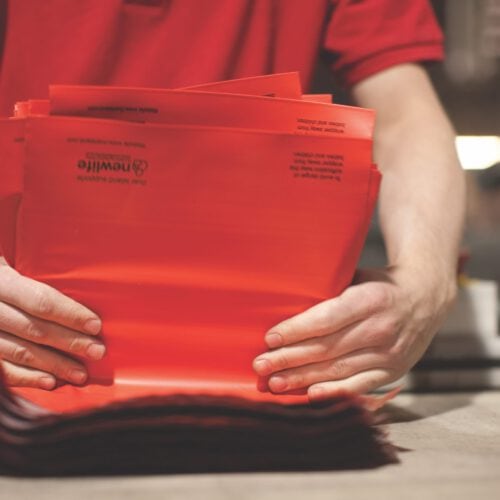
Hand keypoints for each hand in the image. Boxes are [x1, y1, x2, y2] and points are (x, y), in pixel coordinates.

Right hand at [0, 257, 104, 389]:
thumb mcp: (13, 266)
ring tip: (81, 374)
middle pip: (34, 328)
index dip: (70, 314)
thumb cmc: (6, 278)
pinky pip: (3, 370)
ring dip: (54, 365)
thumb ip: (40, 278)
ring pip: (20, 351)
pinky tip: (51, 382)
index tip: (96, 325)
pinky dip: (27, 378)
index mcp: (1, 280)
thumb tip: (84, 292)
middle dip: (70, 342)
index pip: (40, 300)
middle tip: (98, 351)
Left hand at [253, 266, 455, 400]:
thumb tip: (285, 302)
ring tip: (274, 383)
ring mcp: (389, 354)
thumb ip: (329, 291)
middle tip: (261, 365)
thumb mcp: (358, 277)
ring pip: (338, 370)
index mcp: (370, 299)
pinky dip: (334, 393)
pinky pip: (359, 387)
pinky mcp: (393, 371)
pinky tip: (309, 395)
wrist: (426, 297)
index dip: (296, 330)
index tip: (270, 338)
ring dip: (303, 378)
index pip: (327, 319)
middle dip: (290, 359)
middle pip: (327, 348)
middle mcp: (381, 329)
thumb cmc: (380, 285)